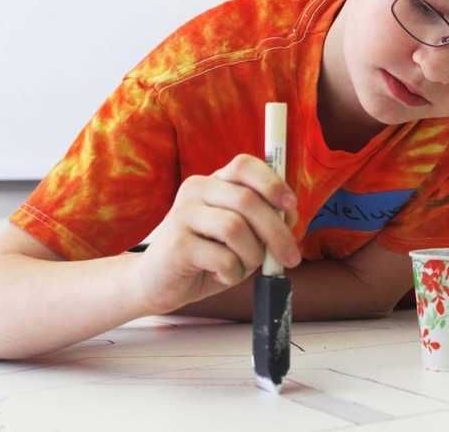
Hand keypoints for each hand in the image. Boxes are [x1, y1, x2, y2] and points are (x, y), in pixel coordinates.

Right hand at [130, 154, 300, 315]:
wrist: (157, 283)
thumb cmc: (207, 256)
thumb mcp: (241, 235)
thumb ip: (264, 221)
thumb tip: (291, 217)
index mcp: (214, 181)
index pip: (245, 165)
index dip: (272, 183)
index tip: (292, 206)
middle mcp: (196, 190)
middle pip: (248, 200)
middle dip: (277, 232)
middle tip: (292, 258)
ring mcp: (183, 214)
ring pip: (236, 228)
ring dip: (252, 256)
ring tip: (243, 267)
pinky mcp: (176, 243)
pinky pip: (223, 257)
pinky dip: (233, 273)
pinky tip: (221, 275)